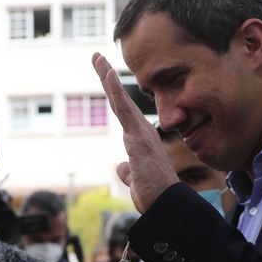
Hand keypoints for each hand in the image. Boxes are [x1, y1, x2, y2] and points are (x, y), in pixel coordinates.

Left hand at [93, 53, 179, 212]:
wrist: (166, 204)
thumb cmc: (155, 195)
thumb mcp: (136, 181)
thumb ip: (129, 171)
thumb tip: (122, 168)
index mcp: (141, 140)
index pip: (123, 112)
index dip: (114, 93)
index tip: (104, 74)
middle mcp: (142, 131)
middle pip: (121, 100)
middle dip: (107, 77)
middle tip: (96, 57)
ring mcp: (140, 133)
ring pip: (121, 100)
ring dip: (107, 77)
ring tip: (97, 59)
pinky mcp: (138, 137)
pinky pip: (124, 109)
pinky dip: (115, 90)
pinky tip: (108, 74)